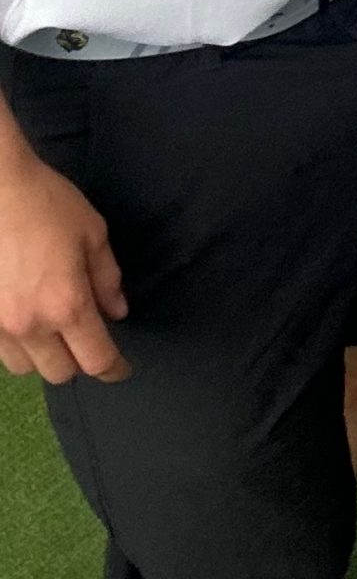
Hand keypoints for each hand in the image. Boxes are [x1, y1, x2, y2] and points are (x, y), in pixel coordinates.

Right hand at [0, 151, 130, 384]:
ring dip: (46, 356)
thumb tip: (117, 313)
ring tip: (54, 328)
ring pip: (27, 368)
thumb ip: (108, 279)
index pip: (95, 360)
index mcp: (66, 304)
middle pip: (60, 374)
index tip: (122, 369)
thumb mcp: (93, 233)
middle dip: (80, 362)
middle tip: (88, 337)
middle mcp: (30, 325)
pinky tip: (27, 319)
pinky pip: (2, 351)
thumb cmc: (47, 204)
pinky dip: (20, 344)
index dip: (114, 369)